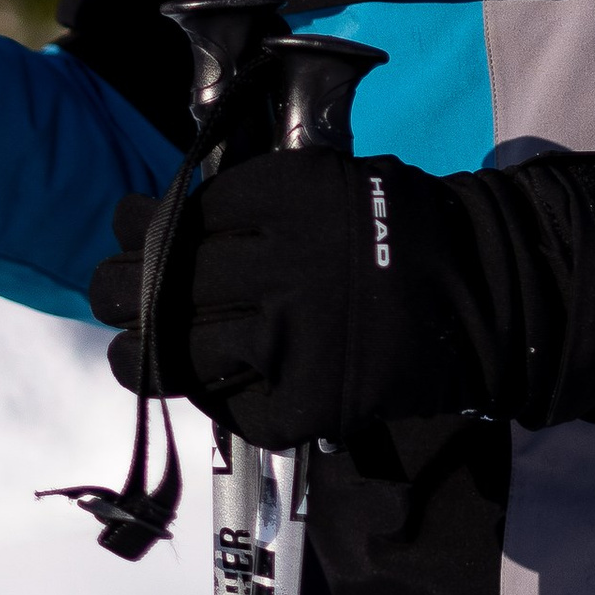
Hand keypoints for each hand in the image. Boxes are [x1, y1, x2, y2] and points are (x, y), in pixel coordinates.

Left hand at [89, 149, 463, 446]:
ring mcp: (295, 339)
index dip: (143, 226)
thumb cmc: (405, 231)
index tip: (123, 230)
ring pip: (181, 353)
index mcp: (291, 197)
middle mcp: (286, 264)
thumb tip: (156, 222)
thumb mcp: (335, 184)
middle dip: (119, 288)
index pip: (185, 216)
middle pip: (166, 282)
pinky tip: (208, 388)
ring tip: (130, 354)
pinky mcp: (309, 402)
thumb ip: (257, 203)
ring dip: (142, 356)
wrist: (488, 297)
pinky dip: (218, 401)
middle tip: (106, 293)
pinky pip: (235, 410)